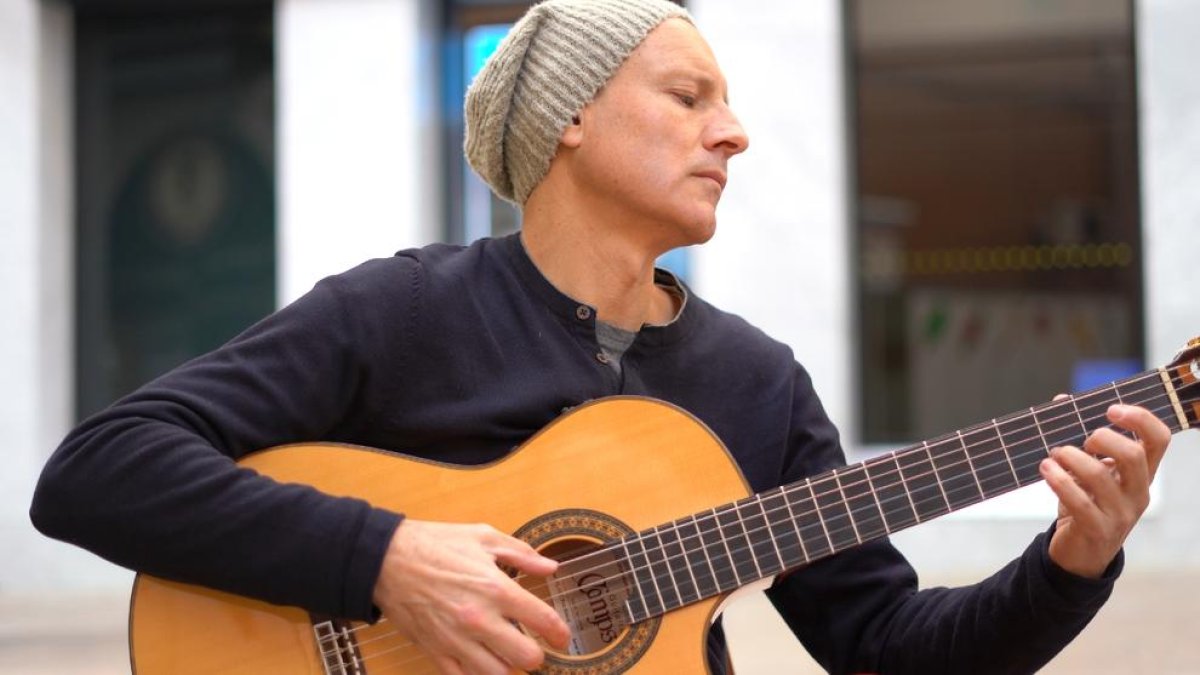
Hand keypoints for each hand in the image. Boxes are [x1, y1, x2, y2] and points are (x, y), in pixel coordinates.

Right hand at [372, 519, 570, 673]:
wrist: (386, 559)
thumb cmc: (435, 544)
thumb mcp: (483, 537)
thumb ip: (522, 554)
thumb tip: (550, 567)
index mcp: (496, 588)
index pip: (543, 621)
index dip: (560, 633)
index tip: (562, 637)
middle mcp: (480, 619)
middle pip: (526, 658)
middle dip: (537, 655)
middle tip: (534, 647)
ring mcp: (456, 640)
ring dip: (508, 668)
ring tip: (507, 655)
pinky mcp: (435, 651)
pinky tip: (481, 663)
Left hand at [1040, 403, 1170, 577]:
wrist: (1079, 554)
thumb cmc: (1085, 503)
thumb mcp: (1087, 471)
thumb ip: (1080, 437)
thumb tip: (1062, 400)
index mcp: (1141, 473)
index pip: (1159, 439)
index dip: (1140, 418)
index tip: (1111, 408)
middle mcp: (1138, 492)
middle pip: (1133, 455)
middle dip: (1101, 438)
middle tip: (1080, 440)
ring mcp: (1121, 513)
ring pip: (1101, 476)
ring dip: (1071, 457)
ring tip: (1053, 454)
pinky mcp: (1098, 530)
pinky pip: (1079, 501)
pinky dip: (1059, 480)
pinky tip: (1045, 469)